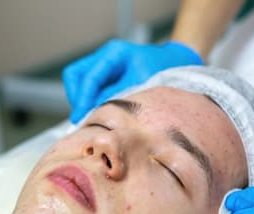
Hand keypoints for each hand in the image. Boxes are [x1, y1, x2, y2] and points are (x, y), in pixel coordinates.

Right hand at [62, 39, 202, 122]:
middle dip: (77, 98)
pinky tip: (99, 114)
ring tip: (91, 118)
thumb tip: (96, 115)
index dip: (83, 99)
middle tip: (85, 118)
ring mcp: (103, 66)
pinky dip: (90, 101)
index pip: (89, 77)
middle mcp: (105, 57)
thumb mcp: (143, 88)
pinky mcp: (105, 77)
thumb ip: (118, 99)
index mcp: (114, 54)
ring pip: (78, 81)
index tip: (81, 118)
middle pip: (75, 75)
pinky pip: (88, 88)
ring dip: (82, 100)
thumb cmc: (165, 74)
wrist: (178, 67)